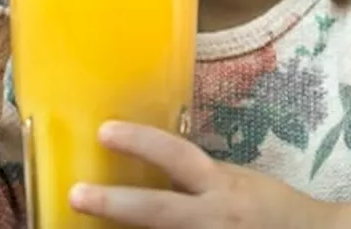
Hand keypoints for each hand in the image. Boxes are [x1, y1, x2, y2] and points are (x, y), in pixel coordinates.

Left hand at [69, 122, 330, 228]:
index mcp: (222, 186)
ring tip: (87, 227)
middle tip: (76, 195)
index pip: (177, 156)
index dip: (141, 142)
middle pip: (157, 211)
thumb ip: (200, 180)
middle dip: (113, 204)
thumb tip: (152, 168)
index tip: (104, 131)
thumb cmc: (274, 210)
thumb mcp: (238, 183)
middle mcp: (215, 218)